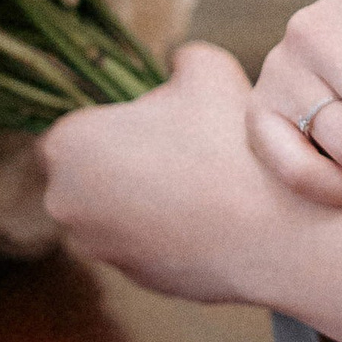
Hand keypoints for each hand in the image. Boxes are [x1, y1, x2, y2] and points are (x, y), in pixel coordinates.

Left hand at [42, 44, 323, 304]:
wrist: (276, 233)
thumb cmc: (232, 143)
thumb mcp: (209, 70)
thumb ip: (179, 60)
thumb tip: (176, 67)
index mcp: (68, 145)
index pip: (80, 121)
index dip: (124, 115)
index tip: (166, 117)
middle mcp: (65, 203)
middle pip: (95, 167)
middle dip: (130, 157)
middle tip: (189, 145)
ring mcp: (99, 248)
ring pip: (119, 208)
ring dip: (150, 195)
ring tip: (208, 181)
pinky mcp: (135, 280)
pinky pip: (147, 242)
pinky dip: (172, 229)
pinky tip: (217, 216)